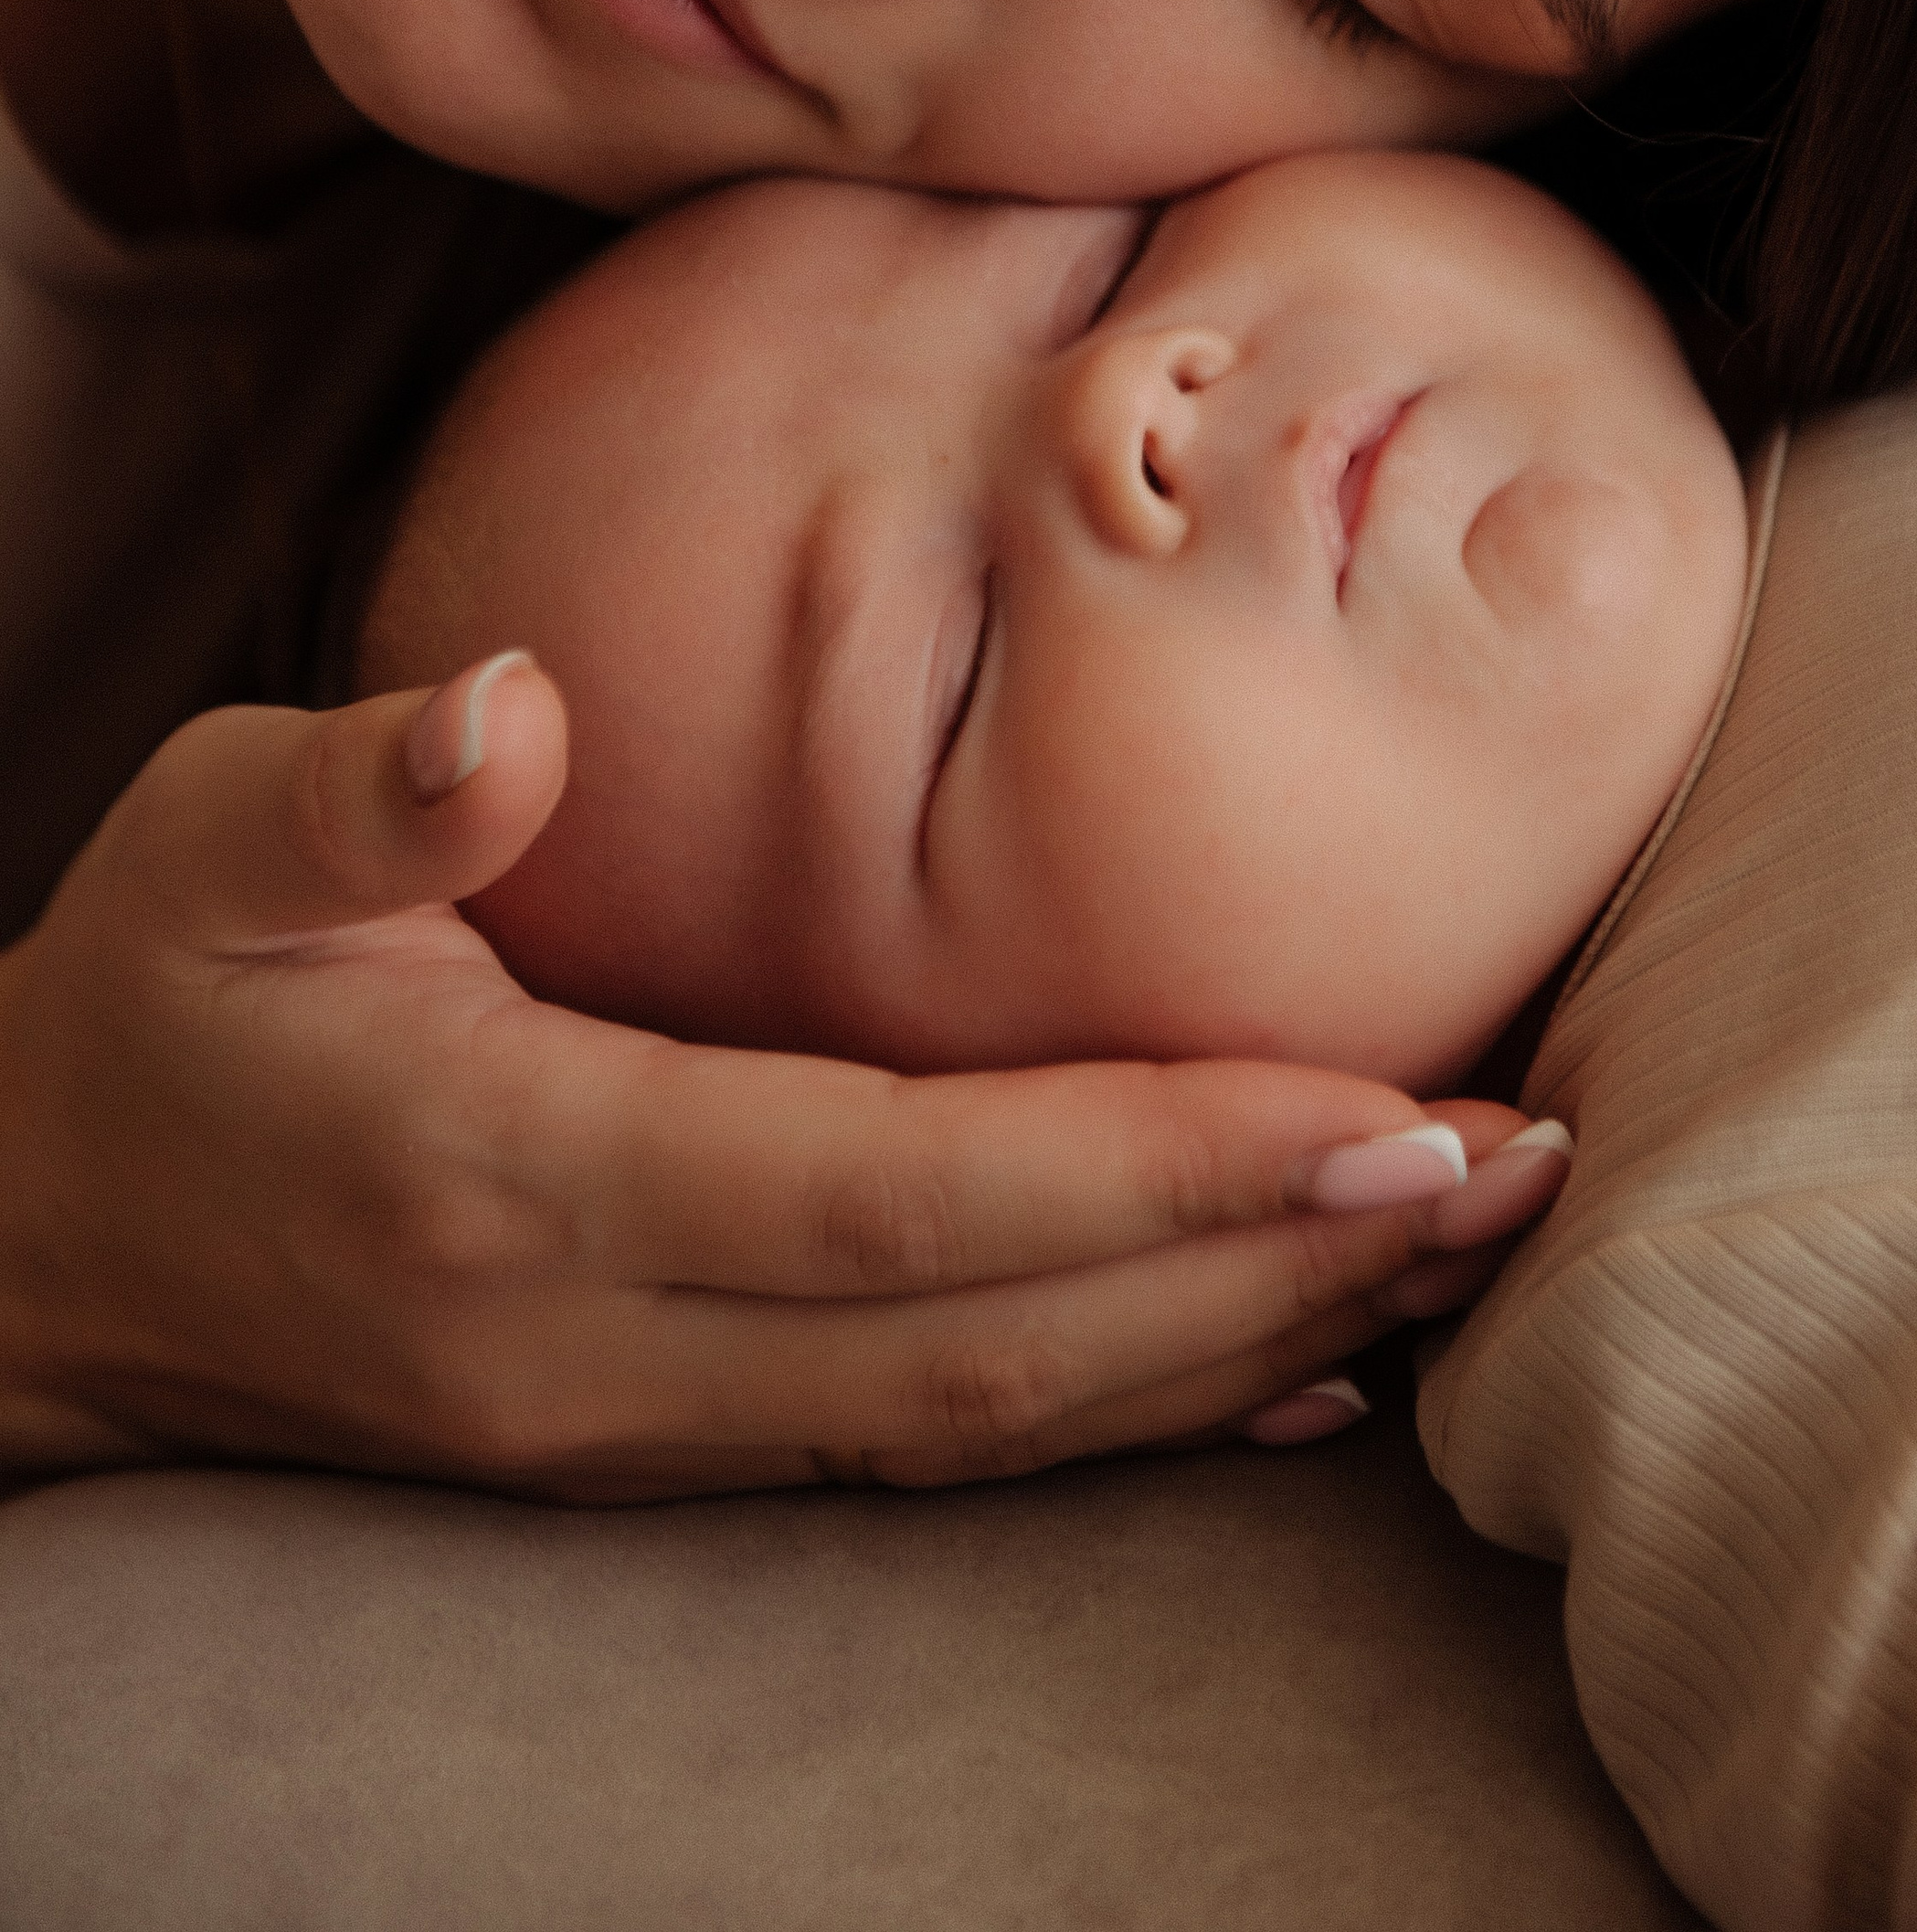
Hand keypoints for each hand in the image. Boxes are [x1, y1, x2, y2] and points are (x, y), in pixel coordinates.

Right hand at [0, 660, 1566, 1498]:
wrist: (46, 1255)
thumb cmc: (159, 1008)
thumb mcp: (206, 851)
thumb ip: (356, 796)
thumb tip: (500, 716)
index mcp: (515, 1178)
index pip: (887, 1196)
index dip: (1145, 1166)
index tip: (1376, 1111)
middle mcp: (603, 1348)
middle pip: (995, 1348)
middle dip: (1272, 1269)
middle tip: (1513, 1174)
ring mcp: (638, 1434)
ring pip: (990, 1430)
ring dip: (1242, 1346)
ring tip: (1461, 1250)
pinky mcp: (665, 1448)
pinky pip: (929, 1458)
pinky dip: (1126, 1418)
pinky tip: (1287, 1377)